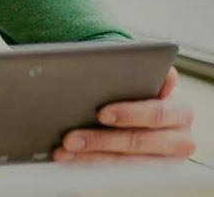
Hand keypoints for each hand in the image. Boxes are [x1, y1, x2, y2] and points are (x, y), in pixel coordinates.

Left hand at [54, 68, 195, 163]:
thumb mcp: (137, 75)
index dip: (130, 114)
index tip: (102, 113)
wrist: (135, 106)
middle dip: (102, 139)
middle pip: (138, 141)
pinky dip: (87, 164)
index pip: (157, 112)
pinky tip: (66, 157)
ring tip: (64, 149)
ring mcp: (160, 157)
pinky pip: (114, 171)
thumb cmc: (133, 87)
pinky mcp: (142, 170)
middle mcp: (176, 136)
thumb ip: (137, 70)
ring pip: (124, 160)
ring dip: (90, 156)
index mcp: (178, 109)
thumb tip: (149, 72)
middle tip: (71, 137)